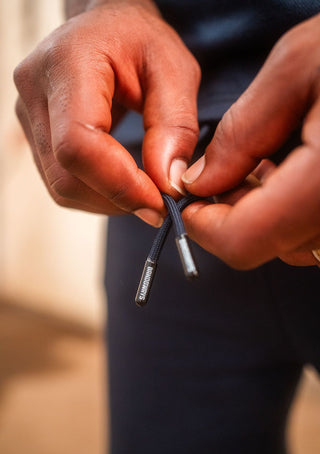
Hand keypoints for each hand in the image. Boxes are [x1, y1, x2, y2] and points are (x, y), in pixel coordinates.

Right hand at [14, 1, 200, 225]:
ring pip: (61, 186)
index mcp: (68, 63)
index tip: (159, 200)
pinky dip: (96, 194)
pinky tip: (122, 183)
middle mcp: (35, 90)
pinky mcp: (35, 134)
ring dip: (107, 201)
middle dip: (117, 198)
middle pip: (67, 175)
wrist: (106, 27)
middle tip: (158, 202)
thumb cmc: (140, 41)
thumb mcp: (174, 71)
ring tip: (144, 191)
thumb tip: (167, 184)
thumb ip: (175, 126)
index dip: (119, 184)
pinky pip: (61, 182)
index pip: (78, 143)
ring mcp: (28, 114)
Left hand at [182, 14, 319, 267]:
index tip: (189, 199)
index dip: (203, 226)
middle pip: (266, 246)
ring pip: (293, 243)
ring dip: (262, 213)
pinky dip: (291, 210)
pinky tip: (292, 169)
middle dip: (231, 214)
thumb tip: (199, 181)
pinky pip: (317, 230)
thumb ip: (241, 134)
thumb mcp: (300, 68)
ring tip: (262, 163)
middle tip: (223, 171)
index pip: (242, 241)